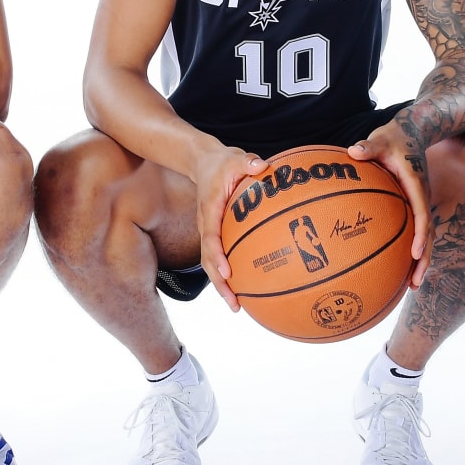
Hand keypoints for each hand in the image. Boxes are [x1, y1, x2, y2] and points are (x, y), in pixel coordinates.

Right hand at [194, 144, 267, 311]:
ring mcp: (208, 232)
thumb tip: (262, 165)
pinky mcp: (214, 234)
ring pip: (210, 264)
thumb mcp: (235, 158)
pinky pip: (218, 257)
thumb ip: (247, 161)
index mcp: (210, 209)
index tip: (228, 272)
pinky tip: (243, 287)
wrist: (203, 163)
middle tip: (234, 303)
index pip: (211, 236)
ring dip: (221, 285)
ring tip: (237, 306)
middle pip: (207, 260)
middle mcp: (206, 225)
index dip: (217, 255)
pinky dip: (227, 275)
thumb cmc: (223, 163)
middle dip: (219, 283)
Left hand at [348, 120, 431, 287]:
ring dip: (420, 261)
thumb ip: (369, 146)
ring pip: (425, 237)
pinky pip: (415, 231)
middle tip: (414, 283)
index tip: (415, 253)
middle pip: (428, 235)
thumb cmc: (394, 137)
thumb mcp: (381, 138)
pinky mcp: (414, 206)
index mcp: (416, 185)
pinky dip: (412, 250)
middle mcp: (422, 198)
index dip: (420, 234)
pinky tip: (399, 265)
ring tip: (411, 285)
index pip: (421, 213)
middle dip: (423, 260)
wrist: (413, 132)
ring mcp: (420, 203)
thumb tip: (354, 151)